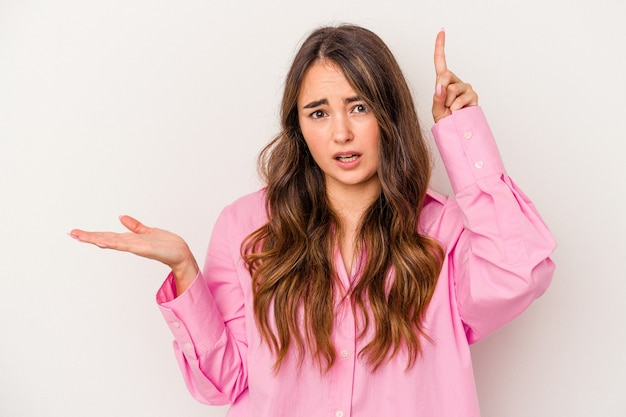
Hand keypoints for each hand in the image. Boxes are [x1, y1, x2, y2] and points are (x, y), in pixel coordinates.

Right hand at [69, 215, 198, 293]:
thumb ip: (134, 226)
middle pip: (106, 239)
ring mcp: (136, 247)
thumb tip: (121, 217)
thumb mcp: (148, 231)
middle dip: (89, 237)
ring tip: (81, 237)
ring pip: (113, 242)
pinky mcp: (144, 248)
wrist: (181, 253)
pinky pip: (127, 245)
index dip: (92, 234)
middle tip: (71, 234)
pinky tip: (104, 242)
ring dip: (97, 239)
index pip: (107, 236)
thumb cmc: (167, 244)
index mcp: (130, 240)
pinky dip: (116, 243)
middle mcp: (130, 244)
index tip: (76, 232)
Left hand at [432, 29, 478, 121]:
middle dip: (441, 89)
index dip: (440, 46)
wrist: (457, 131)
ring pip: (451, 89)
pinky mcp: (473, 95)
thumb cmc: (446, 120)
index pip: (441, 61)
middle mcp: (456, 82)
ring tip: (451, 110)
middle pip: (445, 76)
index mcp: (444, 82)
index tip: (441, 31)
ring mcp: (466, 88)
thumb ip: (437, 97)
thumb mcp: (436, 108)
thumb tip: (440, 86)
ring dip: (448, 103)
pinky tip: (458, 112)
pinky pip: (460, 99)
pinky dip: (456, 107)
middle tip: (444, 103)